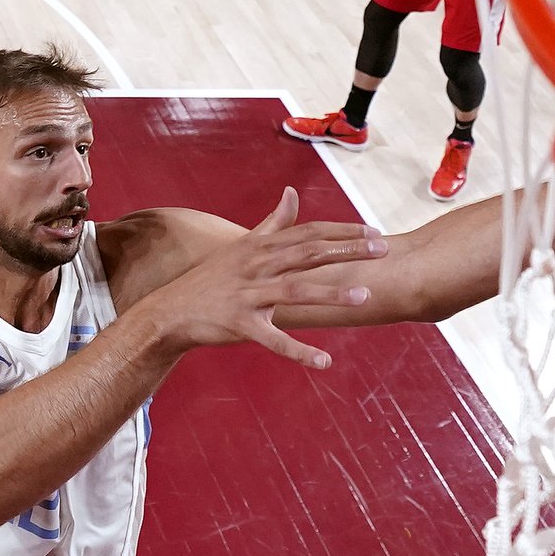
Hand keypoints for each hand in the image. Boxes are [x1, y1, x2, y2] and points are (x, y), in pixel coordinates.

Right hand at [141, 188, 385, 367]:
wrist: (170, 311)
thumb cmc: (211, 279)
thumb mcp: (242, 246)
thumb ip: (272, 222)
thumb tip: (291, 193)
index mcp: (260, 247)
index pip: (307, 232)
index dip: (341, 230)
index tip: (373, 231)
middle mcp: (256, 266)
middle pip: (308, 253)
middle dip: (347, 249)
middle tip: (383, 249)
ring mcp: (248, 295)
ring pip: (296, 291)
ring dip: (332, 293)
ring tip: (364, 296)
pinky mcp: (239, 324)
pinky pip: (274, 340)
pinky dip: (300, 352)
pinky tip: (325, 362)